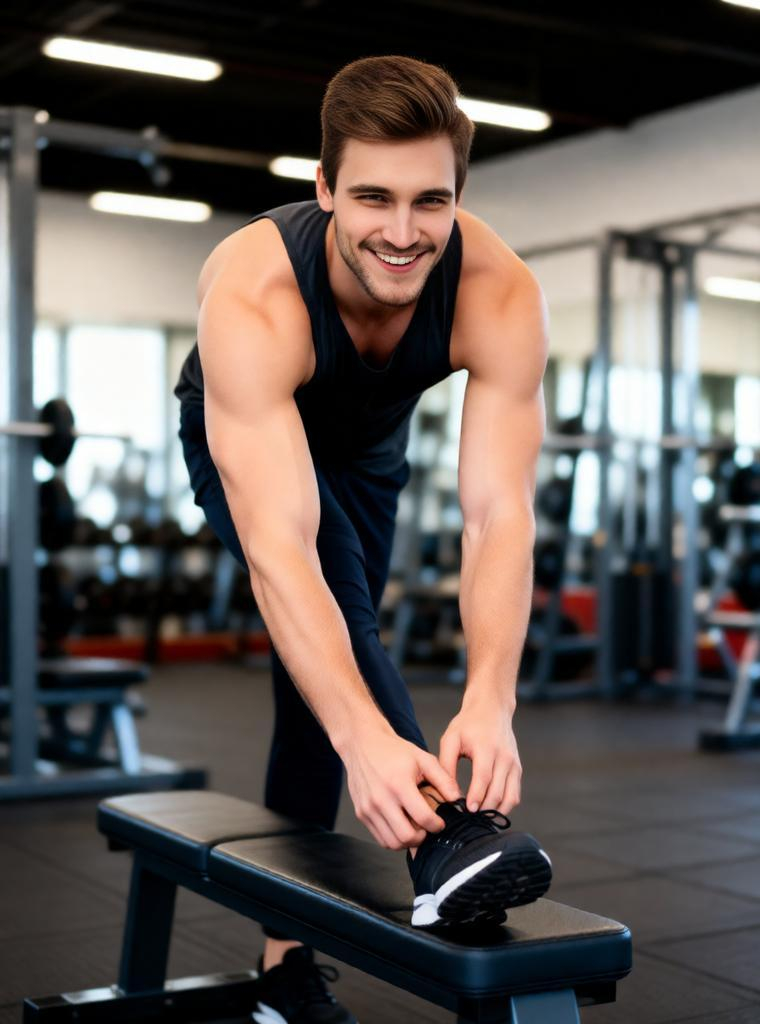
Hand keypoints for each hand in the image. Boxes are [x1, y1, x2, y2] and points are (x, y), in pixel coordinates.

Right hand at [337, 723, 461, 849]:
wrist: (362, 744)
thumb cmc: (393, 750)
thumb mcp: (422, 758)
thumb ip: (443, 779)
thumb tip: (457, 799)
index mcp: (399, 784)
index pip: (423, 818)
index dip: (437, 825)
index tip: (440, 822)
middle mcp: (381, 799)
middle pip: (406, 837)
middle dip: (422, 838)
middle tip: (427, 828)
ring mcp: (368, 808)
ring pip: (392, 843)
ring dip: (407, 841)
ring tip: (414, 828)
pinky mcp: (361, 813)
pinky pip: (380, 838)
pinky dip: (393, 839)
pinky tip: (400, 825)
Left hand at [438, 693, 520, 815]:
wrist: (491, 709)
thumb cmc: (467, 724)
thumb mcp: (451, 739)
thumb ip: (446, 764)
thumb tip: (446, 791)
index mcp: (486, 748)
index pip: (484, 778)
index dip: (476, 797)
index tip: (467, 811)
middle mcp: (504, 757)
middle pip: (498, 792)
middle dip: (484, 810)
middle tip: (469, 821)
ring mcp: (514, 764)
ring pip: (510, 797)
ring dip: (496, 812)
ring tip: (479, 820)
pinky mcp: (517, 769)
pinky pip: (515, 794)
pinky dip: (504, 806)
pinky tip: (490, 811)